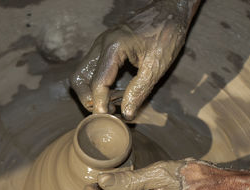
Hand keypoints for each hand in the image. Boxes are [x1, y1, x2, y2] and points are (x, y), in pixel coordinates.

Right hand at [70, 0, 190, 119]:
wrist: (170, 10)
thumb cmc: (167, 34)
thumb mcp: (156, 66)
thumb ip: (139, 91)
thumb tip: (126, 114)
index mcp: (113, 47)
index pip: (97, 82)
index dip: (99, 104)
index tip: (106, 118)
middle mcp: (101, 44)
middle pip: (79, 78)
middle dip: (88, 98)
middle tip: (106, 110)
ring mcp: (101, 44)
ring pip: (83, 73)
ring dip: (91, 92)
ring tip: (110, 103)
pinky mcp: (105, 47)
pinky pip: (92, 68)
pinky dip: (98, 83)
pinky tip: (114, 91)